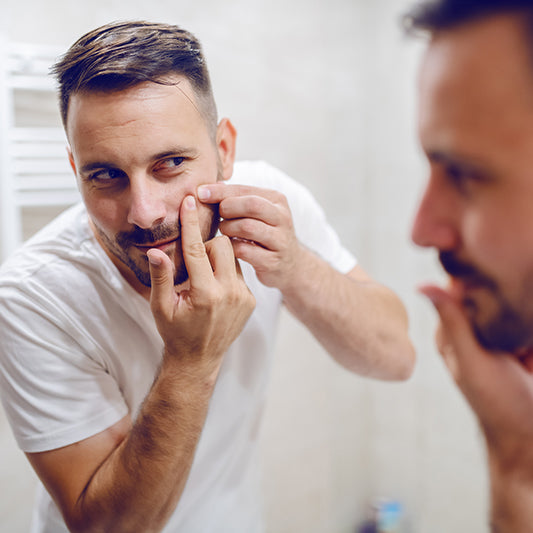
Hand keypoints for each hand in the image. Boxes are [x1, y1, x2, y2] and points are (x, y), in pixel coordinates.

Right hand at [147, 195, 254, 379]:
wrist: (199, 359)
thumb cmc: (175, 332)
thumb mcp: (161, 307)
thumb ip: (160, 277)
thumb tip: (155, 250)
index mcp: (205, 294)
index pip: (196, 248)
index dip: (191, 223)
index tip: (189, 201)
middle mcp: (229, 293)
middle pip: (222, 244)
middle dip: (206, 245)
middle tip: (193, 263)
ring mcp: (244, 297)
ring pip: (233, 256)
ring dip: (217, 259)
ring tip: (204, 279)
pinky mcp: (251, 300)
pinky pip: (239, 272)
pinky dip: (226, 272)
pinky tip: (215, 289)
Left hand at [197, 183, 301, 289]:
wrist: (290, 265)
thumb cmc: (265, 234)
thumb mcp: (257, 213)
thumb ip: (236, 199)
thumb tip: (207, 189)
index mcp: (277, 200)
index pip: (245, 190)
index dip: (220, 191)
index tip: (200, 193)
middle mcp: (282, 218)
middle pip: (251, 205)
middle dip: (227, 208)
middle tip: (217, 216)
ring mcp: (279, 241)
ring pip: (247, 227)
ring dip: (228, 228)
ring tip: (223, 231)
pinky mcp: (272, 261)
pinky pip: (245, 250)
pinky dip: (230, 247)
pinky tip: (227, 247)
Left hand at [420, 284, 532, 464]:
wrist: (529, 439)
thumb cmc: (498, 402)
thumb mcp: (473, 360)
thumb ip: (453, 322)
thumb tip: (421, 284)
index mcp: (450, 331)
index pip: (463, 289)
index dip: (485, 295)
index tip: (499, 319)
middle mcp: (470, 333)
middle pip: (496, 300)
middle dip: (514, 320)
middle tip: (514, 353)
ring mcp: (495, 342)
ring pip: (517, 315)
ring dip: (526, 337)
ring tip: (523, 363)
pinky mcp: (515, 350)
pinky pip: (527, 330)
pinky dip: (532, 349)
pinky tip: (529, 367)